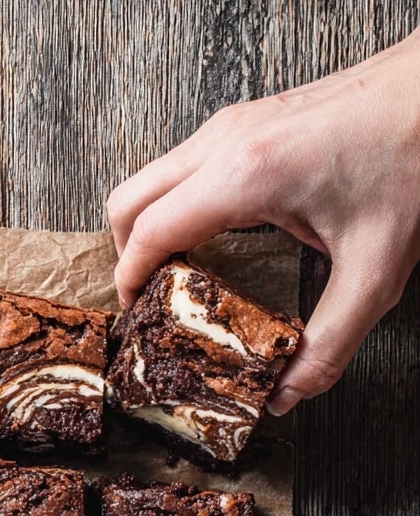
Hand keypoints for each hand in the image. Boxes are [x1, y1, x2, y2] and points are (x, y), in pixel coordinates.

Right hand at [107, 30, 419, 412]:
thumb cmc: (411, 154)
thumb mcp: (375, 269)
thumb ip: (330, 341)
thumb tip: (289, 392)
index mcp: (243, 175)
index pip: (147, 231)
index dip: (128, 282)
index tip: (134, 318)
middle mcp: (224, 142)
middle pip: (128, 200)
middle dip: (125, 256)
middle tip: (148, 301)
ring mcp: (231, 125)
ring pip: (149, 179)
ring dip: (147, 228)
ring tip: (174, 276)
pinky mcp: (245, 121)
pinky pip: (180, 167)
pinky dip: (174, 206)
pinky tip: (208, 238)